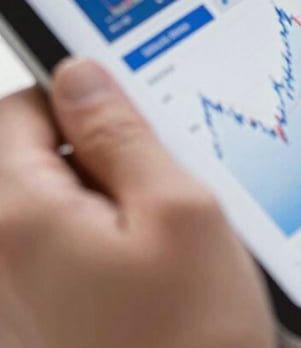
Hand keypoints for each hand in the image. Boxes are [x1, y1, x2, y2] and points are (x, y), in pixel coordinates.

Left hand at [0, 59, 275, 347]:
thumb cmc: (189, 343)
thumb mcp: (177, 209)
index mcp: (18, 218)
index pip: (20, 105)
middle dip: (91, 154)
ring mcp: (10, 293)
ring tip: (153, 237)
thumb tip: (82, 74)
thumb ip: (120, 132)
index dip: (83, 101)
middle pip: (26, 154)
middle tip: (153, 188)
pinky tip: (142, 272)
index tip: (130, 121)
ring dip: (98, 199)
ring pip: (46, 200)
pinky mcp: (31, 318)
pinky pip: (53, 245)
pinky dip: (95, 240)